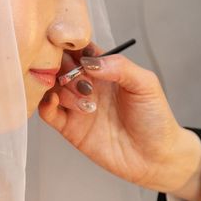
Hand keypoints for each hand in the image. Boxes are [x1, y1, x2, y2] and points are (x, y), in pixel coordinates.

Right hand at [38, 43, 200, 200]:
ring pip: (52, 87)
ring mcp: (76, 106)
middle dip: (64, 67)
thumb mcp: (145, 84)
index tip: (67, 43)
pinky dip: (45, 104)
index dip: (70, 43)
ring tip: (87, 102)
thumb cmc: (155, 118)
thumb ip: (119, 66)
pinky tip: (56, 102)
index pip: (78, 48)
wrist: (155, 157)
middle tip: (82, 81)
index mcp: (104, 69)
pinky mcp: (70, 128)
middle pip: (60, 65)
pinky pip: (48, 113)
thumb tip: (89, 62)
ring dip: (63, 88)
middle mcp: (87, 85)